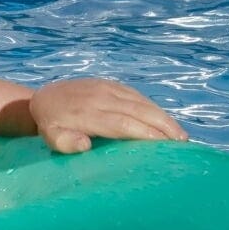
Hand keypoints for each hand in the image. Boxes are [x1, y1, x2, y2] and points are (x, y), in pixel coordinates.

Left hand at [30, 77, 186, 153]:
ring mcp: (108, 88)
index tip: (165, 145)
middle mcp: (101, 97)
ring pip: (141, 102)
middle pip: (138, 111)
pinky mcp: (112, 84)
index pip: (122, 123)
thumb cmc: (51, 125)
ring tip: (181, 134)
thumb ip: (64, 142)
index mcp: (88, 113)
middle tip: (183, 142)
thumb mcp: (50, 137)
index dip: (145, 133)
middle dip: (163, 126)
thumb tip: (85, 144)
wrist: (45, 98)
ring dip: (163, 117)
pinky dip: (154, 108)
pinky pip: (137, 96)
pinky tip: (166, 120)